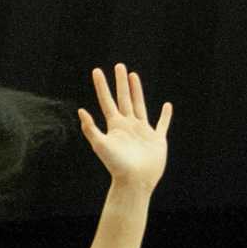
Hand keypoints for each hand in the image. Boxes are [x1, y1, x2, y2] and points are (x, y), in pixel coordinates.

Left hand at [78, 64, 169, 192]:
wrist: (134, 182)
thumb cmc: (117, 165)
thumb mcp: (101, 145)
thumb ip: (91, 129)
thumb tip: (80, 111)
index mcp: (115, 126)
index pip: (107, 101)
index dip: (102, 86)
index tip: (97, 71)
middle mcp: (128, 126)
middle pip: (124, 99)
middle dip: (121, 83)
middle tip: (119, 65)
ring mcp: (142, 132)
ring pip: (140, 105)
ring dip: (137, 91)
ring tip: (134, 76)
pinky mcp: (156, 139)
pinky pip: (162, 124)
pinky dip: (165, 116)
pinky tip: (166, 106)